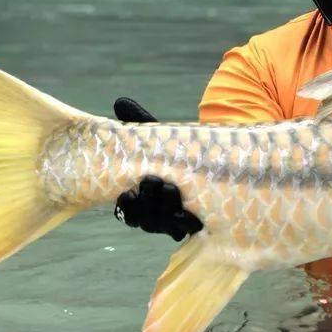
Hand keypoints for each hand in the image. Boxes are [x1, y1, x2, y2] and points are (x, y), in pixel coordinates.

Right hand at [112, 98, 202, 240]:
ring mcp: (173, 220)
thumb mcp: (158, 136)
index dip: (127, 205)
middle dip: (147, 204)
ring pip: (164, 226)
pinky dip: (188, 223)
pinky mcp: (193, 222)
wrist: (210, 161)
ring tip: (172, 191)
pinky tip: (192, 215)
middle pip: (144, 220)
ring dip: (166, 213)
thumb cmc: (174, 149)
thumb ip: (139, 122)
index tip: (127, 193)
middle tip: (153, 182)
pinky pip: (188, 229)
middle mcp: (154, 213)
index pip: (126, 210)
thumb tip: (121, 102)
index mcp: (139, 196)